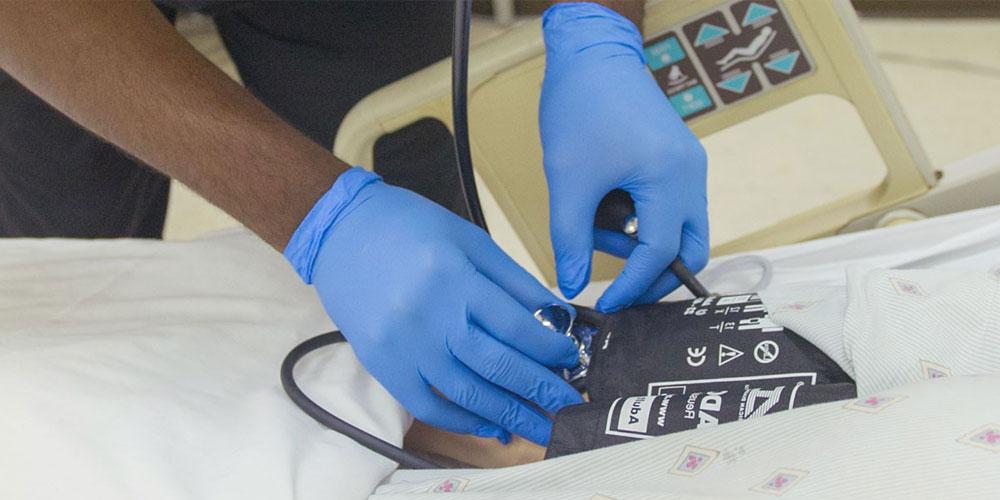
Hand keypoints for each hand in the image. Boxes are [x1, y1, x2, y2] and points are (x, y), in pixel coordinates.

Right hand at [283, 168, 582, 444]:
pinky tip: (492, 426)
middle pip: (497, 365)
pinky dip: (462, 422)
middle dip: (541, 391)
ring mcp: (403, 344)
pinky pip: (427, 405)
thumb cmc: (408, 227)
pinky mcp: (382, 364)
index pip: (516, 325)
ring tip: (541, 427)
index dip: (550, 349)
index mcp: (454, 276)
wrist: (340, 230)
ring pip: (466, 393)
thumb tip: (555, 317)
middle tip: (571, 408)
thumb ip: (513, 281)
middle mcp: (429, 314)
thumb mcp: (469, 239)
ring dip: (509, 415)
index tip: (571, 361)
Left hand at [540, 3, 708, 311]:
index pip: (661, 253)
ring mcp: (688, 166)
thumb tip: (569, 282)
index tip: (608, 305)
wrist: (591, 57)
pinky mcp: (676, 160)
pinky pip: (668, 205)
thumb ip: (570, 238)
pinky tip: (604, 204)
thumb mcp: (569, 180)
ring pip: (678, 228)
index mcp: (670, 178)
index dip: (633, 286)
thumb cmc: (581, 108)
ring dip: (639, 242)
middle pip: (690, 248)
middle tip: (622, 292)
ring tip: (594, 222)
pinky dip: (640, 219)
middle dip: (656, 276)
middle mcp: (691, 174)